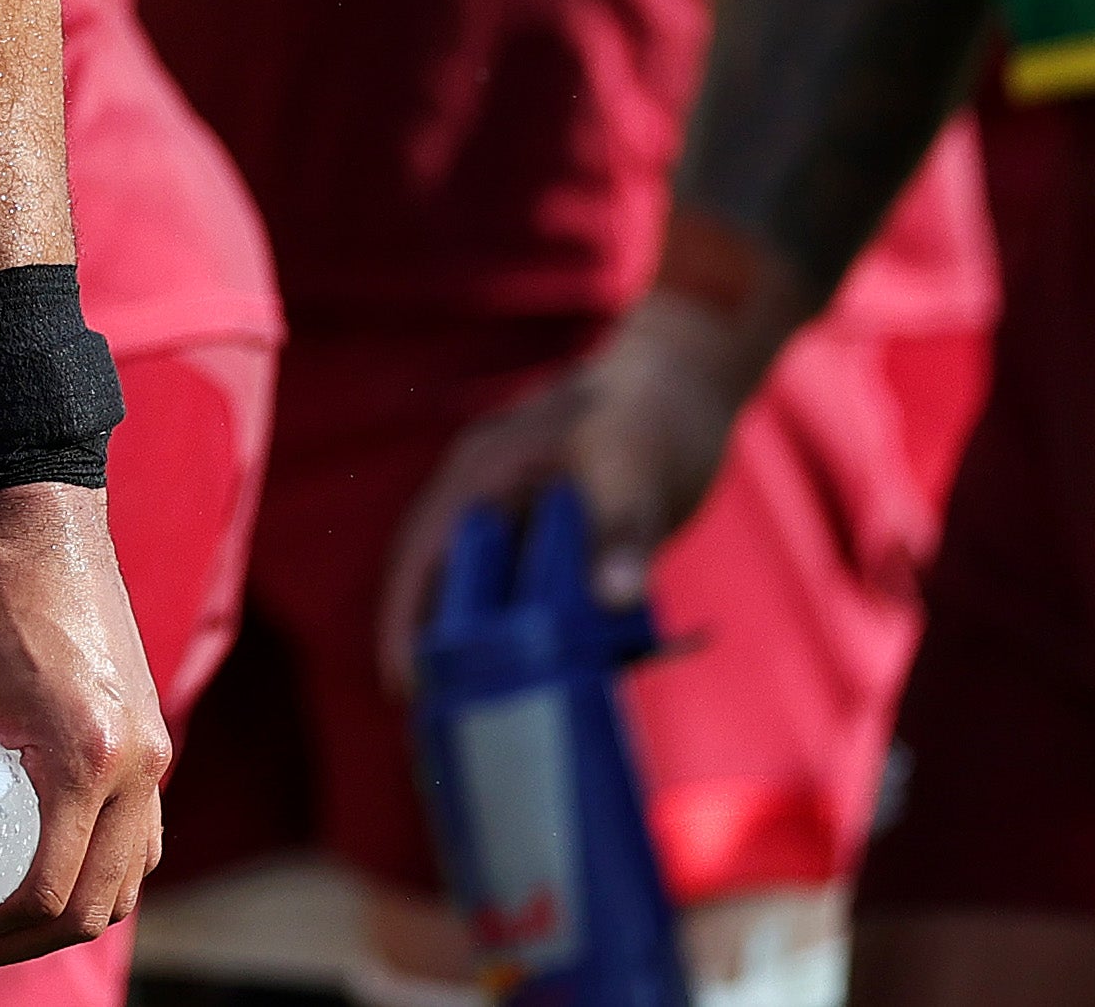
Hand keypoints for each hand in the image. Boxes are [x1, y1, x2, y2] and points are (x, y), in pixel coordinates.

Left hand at [0, 483, 168, 966]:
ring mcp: (153, 749)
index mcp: (85, 754)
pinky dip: (93, 872)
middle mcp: (138, 762)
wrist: (29, 502)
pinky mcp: (148, 733)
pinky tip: (33, 863)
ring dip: (60, 914)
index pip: (45, 893)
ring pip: (125, 880)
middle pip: (92, 906)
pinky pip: (137, 837)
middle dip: (15, 940)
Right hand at [373, 292, 771, 686]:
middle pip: (441, 580)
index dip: (406, 619)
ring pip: (484, 590)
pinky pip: (528, 590)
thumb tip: (617, 601)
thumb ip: (624, 534)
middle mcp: (486, 494)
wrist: (690, 372)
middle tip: (446, 723)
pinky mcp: (552, 530)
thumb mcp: (641, 469)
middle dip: (438, 647)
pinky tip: (563, 678)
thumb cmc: (657, 413)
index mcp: (483, 472)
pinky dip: (536, 633)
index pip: (422, 554)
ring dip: (487, 646)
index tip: (404, 686)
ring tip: (496, 716)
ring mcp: (517, 511)